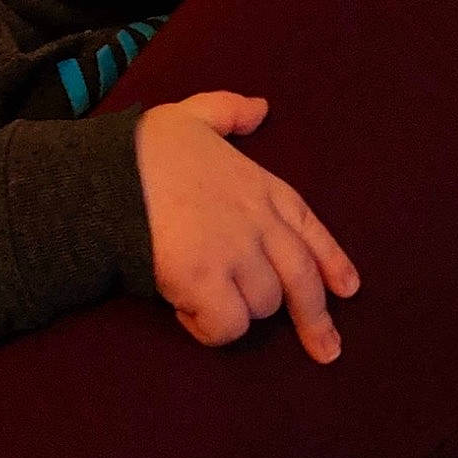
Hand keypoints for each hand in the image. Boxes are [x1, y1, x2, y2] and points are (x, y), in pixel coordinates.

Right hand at [135, 92, 358, 362]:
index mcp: (261, 187)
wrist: (110, 175)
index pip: (311, 228)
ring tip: (208, 299)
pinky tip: (188, 313)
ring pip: (262, 307)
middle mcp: (258, 223)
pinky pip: (227, 326)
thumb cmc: (147, 147)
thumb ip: (228, 111)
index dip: (332, 261)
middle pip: (301, 280)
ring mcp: (235, 254)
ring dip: (241, 312)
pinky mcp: (205, 283)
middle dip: (316, 319)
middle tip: (326, 350)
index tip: (348, 289)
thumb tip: (262, 108)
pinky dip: (211, 329)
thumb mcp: (192, 114)